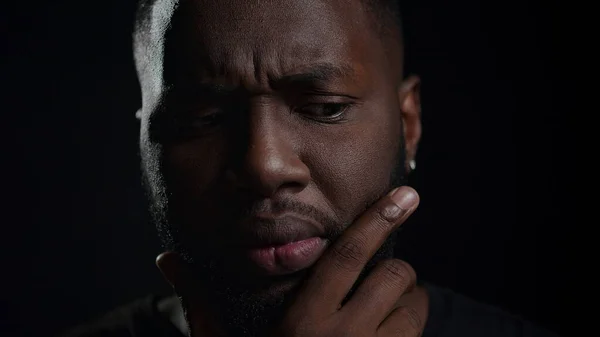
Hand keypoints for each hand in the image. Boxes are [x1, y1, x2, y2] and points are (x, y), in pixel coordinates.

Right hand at [269, 186, 421, 336]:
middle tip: (397, 277)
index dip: (377, 221)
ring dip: (411, 298)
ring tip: (400, 304)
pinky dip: (414, 320)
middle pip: (390, 276)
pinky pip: (417, 330)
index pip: (346, 256)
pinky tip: (401, 328)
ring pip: (411, 305)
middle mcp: (342, 334)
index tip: (402, 196)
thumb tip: (263, 271)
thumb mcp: (275, 333)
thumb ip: (278, 303)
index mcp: (304, 320)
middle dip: (401, 270)